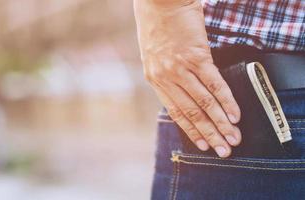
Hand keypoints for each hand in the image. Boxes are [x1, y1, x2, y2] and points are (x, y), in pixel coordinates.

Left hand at [134, 0, 241, 156]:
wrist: (159, 2)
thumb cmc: (158, 27)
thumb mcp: (156, 57)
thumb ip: (170, 77)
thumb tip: (188, 94)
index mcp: (155, 80)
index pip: (175, 112)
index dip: (191, 130)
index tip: (203, 145)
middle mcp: (166, 78)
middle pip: (191, 112)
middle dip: (209, 134)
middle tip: (223, 150)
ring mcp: (180, 68)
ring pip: (203, 102)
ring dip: (220, 123)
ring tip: (232, 138)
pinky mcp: (196, 56)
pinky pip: (214, 83)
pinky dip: (226, 100)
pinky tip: (235, 114)